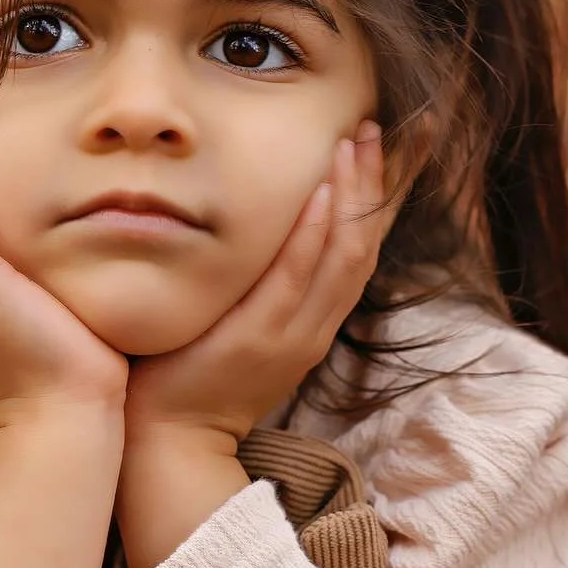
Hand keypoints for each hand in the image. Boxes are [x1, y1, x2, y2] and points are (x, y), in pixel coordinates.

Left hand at [122, 121, 403, 446]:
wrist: (168, 442)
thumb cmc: (189, 375)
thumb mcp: (237, 322)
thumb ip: (254, 281)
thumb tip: (250, 226)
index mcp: (312, 319)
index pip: (358, 245)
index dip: (382, 194)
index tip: (399, 140)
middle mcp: (314, 324)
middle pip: (364, 242)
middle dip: (382, 181)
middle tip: (394, 125)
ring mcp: (291, 332)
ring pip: (341, 255)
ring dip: (355, 194)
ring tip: (361, 140)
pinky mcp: (259, 337)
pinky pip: (295, 278)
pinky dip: (313, 234)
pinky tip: (322, 192)